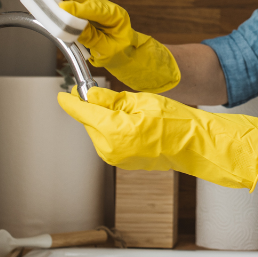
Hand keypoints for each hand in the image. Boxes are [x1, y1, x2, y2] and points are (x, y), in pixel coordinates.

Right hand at [39, 0, 179, 92]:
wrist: (128, 53)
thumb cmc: (121, 52)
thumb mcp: (109, 51)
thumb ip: (92, 38)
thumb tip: (73, 27)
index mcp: (116, 16)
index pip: (95, 9)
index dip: (78, 8)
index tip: (62, 8)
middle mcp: (105, 7)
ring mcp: (96, 6)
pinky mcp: (87, 10)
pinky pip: (72, 0)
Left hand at [57, 87, 257, 191]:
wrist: (194, 145)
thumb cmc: (175, 122)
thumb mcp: (140, 100)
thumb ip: (110, 99)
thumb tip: (89, 95)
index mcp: (113, 131)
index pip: (81, 112)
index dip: (70, 100)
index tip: (63, 94)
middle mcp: (110, 149)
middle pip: (89, 121)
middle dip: (94, 107)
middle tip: (114, 96)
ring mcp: (116, 158)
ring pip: (98, 131)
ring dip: (105, 119)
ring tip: (132, 111)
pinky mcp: (122, 162)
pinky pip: (109, 141)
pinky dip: (114, 129)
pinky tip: (134, 123)